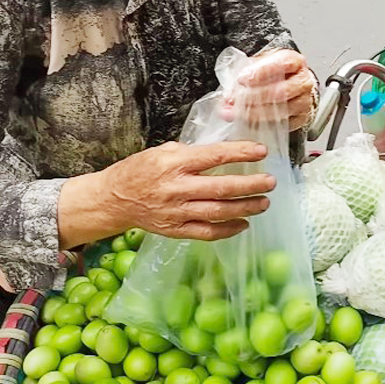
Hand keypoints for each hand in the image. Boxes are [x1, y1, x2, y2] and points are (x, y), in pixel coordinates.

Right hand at [59, 141, 274, 245]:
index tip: (261, 151)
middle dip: (250, 185)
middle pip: (221, 187)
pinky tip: (244, 224)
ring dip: (244, 208)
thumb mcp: (162, 151)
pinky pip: (206, 232)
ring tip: (264, 203)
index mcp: (174, 163)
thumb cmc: (139, 170)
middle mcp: (176, 188)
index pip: (214, 156)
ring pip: (217, 212)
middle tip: (270, 182)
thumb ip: (190, 152)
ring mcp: (176, 212)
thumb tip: (221, 151)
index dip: (240, 153)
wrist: (113, 199)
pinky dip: (227, 230)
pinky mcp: (174, 230)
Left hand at [223, 50, 316, 131]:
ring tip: (235, 113)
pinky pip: (281, 125)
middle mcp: (302, 81)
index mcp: (294, 61)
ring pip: (280, 111)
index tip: (241, 79)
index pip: (280, 65)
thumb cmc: (275, 72)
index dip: (259, 73)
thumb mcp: (261, 64)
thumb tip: (229, 95)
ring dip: (254, 114)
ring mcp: (304, 101)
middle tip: (234, 101)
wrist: (292, 84)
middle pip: (280, 92)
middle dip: (253, 98)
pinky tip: (247, 122)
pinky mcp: (301, 118)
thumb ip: (245, 75)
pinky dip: (262, 124)